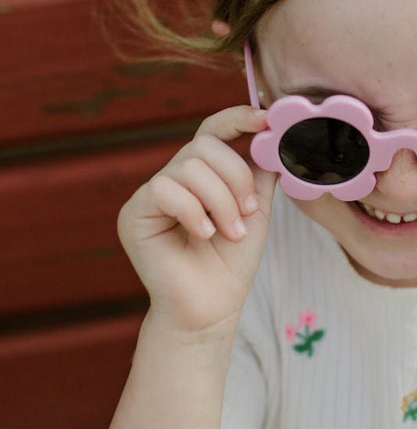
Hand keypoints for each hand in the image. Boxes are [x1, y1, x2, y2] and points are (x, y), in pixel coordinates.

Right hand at [117, 105, 276, 333]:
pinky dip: (193, 212)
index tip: (265, 118)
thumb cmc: (231, 264)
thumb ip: (260, 174)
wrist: (211, 309)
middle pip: (204, 146)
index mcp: (202, 174)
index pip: (213, 132)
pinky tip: (203, 235)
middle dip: (235, 178)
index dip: (237, 118)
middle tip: (247, 213)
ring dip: (220, 201)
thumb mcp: (256, 211)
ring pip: (188, 167)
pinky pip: (165, 190)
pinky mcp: (133, 213)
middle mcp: (174, 178)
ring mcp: (151, 194)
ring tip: (231, 233)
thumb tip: (272, 138)